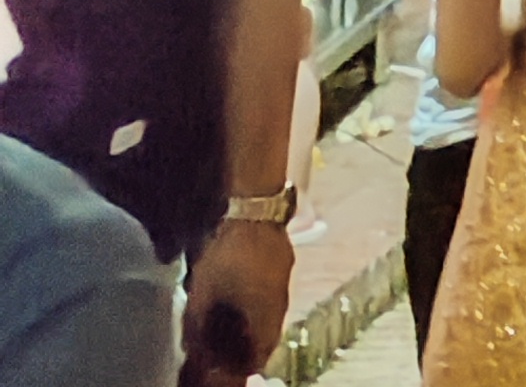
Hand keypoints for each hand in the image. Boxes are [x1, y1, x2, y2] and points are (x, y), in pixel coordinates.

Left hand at [181, 219, 292, 377]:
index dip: (245, 366)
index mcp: (264, 315)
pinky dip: (259, 300)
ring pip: (273, 312)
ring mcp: (284, 278)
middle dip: (250, 345)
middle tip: (228, 346)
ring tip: (232, 318)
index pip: (261, 355)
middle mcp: (280, 301)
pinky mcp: (284, 259)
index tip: (229, 367)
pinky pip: (273, 291)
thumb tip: (191, 348)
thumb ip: (197, 324)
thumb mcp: (204, 292)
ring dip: (256, 322)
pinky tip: (242, 290)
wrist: (255, 207)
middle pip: (268, 335)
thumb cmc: (228, 254)